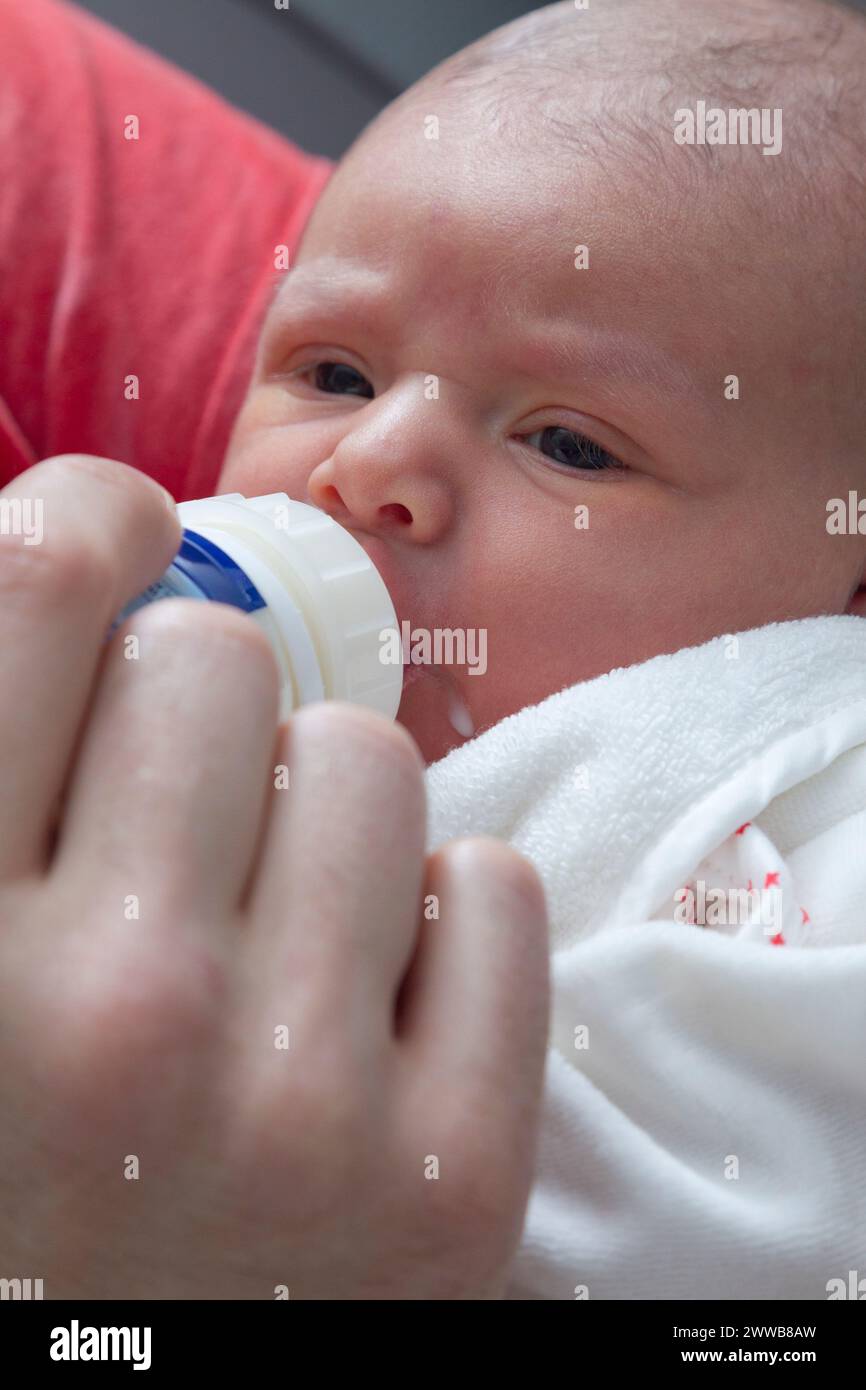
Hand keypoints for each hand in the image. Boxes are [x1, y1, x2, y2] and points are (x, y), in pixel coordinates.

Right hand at [0, 455, 549, 1298]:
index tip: (123, 539)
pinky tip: (359, 995)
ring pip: (367, 756)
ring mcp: (297, 1109)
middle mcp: (115, 1020)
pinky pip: (490, 889)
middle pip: (216, 660)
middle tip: (162, 823)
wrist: (121, 1373)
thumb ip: (6, 743)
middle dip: (188, 714)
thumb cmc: (10, 1150)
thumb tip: (80, 543)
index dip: (91, 519)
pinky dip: (433, 918)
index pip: (41, 577)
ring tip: (257, 923)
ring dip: (312, 809)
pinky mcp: (451, 1178)